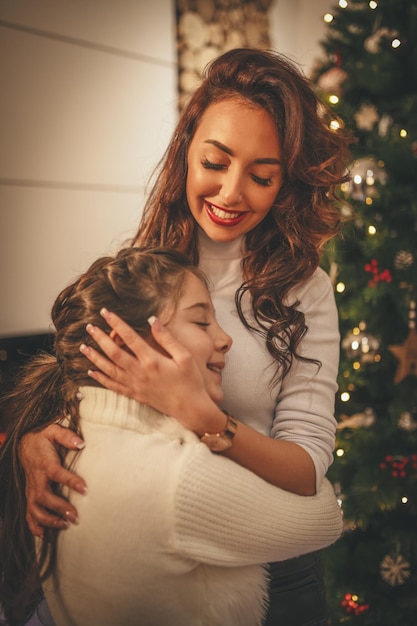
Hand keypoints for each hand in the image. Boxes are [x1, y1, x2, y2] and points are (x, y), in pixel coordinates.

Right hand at [19, 424, 86, 535]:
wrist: (25, 443)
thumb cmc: (42, 437)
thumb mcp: (53, 430)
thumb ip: (67, 436)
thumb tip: (81, 443)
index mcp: (45, 463)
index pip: (57, 473)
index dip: (71, 481)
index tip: (85, 488)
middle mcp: (36, 478)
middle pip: (44, 497)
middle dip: (59, 508)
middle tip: (75, 517)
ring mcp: (31, 489)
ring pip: (35, 509)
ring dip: (49, 520)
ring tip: (65, 525)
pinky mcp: (30, 494)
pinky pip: (28, 513)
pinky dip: (34, 526)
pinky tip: (44, 535)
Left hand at [80, 310, 214, 431]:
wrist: (190, 408)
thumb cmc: (191, 381)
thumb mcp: (184, 356)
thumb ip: (167, 338)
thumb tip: (152, 320)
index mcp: (152, 360)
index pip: (129, 337)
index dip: (116, 323)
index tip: (105, 312)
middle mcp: (140, 372)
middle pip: (114, 353)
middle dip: (100, 338)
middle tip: (89, 327)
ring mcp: (135, 385)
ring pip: (109, 369)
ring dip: (95, 358)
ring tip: (84, 347)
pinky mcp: (135, 394)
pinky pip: (113, 386)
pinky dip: (101, 379)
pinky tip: (91, 372)